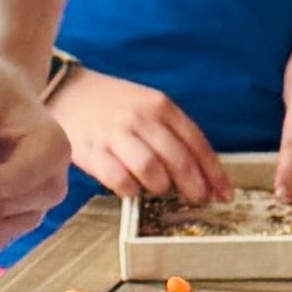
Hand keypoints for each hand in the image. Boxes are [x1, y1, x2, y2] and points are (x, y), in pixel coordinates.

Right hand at [44, 64, 230, 210]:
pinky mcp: (92, 151)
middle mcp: (140, 118)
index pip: (196, 142)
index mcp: (160, 105)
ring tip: (159, 191)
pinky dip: (130, 190)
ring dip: (160, 188)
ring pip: (151, 171)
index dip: (214, 172)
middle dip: (193, 186)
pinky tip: (131, 190)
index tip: (225, 194)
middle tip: (197, 200)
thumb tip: (202, 174)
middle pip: (178, 160)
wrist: (67, 91)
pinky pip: (119, 180)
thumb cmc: (114, 105)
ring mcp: (115, 134)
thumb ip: (173, 133)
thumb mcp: (148, 106)